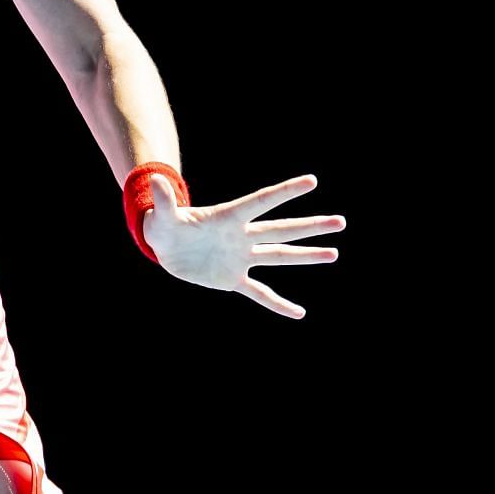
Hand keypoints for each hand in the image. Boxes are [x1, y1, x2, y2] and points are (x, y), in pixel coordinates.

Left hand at [144, 172, 343, 318]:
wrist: (165, 248)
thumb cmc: (165, 225)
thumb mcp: (163, 215)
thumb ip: (164, 200)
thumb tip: (154, 179)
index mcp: (228, 217)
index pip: (261, 202)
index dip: (284, 192)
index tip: (311, 181)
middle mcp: (241, 236)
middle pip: (281, 230)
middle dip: (310, 227)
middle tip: (340, 222)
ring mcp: (241, 257)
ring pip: (279, 256)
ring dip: (306, 256)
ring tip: (333, 253)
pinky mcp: (233, 278)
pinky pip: (260, 293)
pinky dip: (277, 304)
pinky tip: (298, 314)